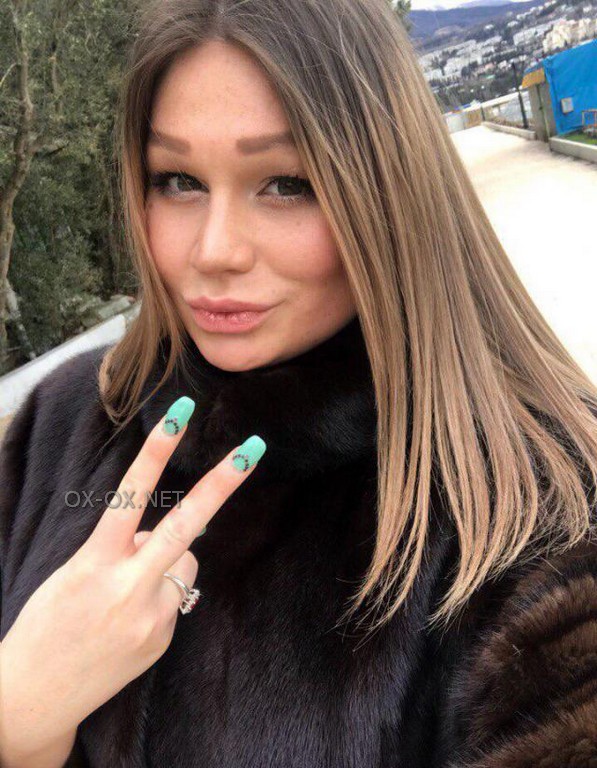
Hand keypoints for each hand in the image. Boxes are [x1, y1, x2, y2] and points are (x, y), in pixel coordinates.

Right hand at [0, 402, 264, 748]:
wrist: (35, 696)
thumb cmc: (48, 623)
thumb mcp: (74, 574)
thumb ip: (120, 549)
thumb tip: (162, 535)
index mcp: (94, 563)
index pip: (130, 496)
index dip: (156, 452)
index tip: (180, 416)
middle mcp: (128, 588)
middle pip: (186, 525)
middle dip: (223, 483)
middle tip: (255, 446)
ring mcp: (151, 617)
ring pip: (184, 560)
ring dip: (167, 560)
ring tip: (126, 592)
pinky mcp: (163, 638)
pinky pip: (177, 595)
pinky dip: (161, 594)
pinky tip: (130, 620)